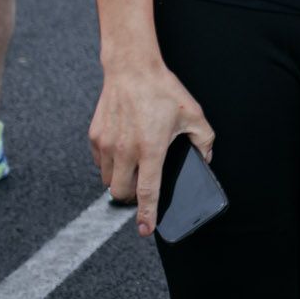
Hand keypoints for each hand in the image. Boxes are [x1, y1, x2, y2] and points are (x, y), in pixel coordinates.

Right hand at [89, 63, 214, 236]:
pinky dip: (110, 166)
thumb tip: (204, 159)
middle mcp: (125, 150)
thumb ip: (204, 140)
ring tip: (135, 168)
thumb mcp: (194, 114)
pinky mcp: (95, 137)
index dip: (147, 214)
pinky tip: (124, 153)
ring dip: (121, 182)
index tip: (145, 229)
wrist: (132, 69)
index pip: (148, 192)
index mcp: (151, 148)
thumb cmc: (163, 91)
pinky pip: (101, 164)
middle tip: (144, 188)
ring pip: (108, 181)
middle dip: (133, 198)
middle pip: (122, 193)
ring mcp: (106, 145)